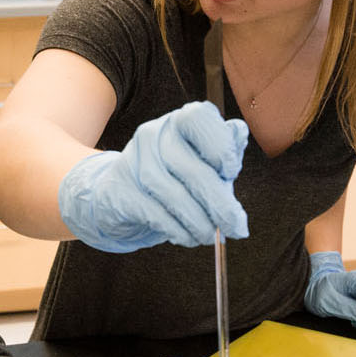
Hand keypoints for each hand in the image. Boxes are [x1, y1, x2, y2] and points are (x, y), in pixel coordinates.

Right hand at [58, 101, 249, 251]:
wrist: (116, 195)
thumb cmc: (171, 177)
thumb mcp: (203, 161)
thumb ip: (224, 148)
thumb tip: (239, 132)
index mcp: (178, 122)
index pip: (199, 119)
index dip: (221, 147)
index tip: (230, 173)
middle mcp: (154, 135)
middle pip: (193, 169)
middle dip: (220, 205)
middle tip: (236, 228)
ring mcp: (133, 161)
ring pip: (174, 195)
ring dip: (200, 223)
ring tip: (211, 236)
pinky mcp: (120, 190)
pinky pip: (155, 213)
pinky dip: (178, 230)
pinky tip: (188, 237)